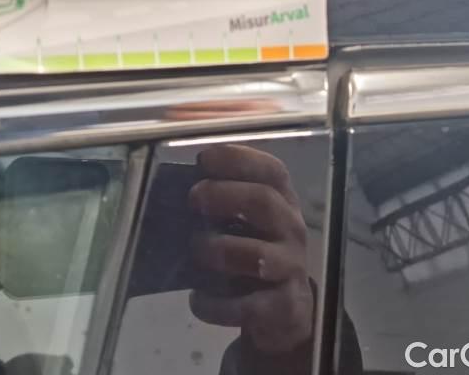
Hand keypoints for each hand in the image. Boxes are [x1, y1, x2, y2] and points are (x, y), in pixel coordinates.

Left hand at [188, 144, 313, 353]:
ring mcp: (290, 268)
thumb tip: (177, 190)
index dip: (238, 159)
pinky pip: (247, 306)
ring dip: (218, 250)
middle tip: (193, 198)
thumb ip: (223, 202)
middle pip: (264, 202)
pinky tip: (198, 298)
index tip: (204, 159)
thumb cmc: (255, 251)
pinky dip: (215, 303)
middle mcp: (291, 230)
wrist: (286, 308)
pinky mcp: (284, 307)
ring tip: (196, 250)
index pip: (271, 171)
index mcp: (282, 201)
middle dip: (223, 195)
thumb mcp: (247, 222)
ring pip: (256, 256)